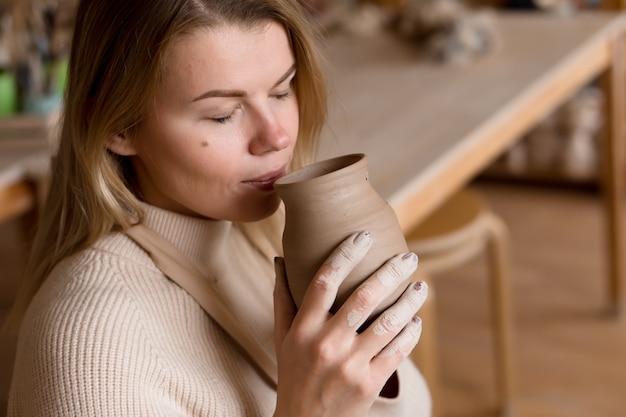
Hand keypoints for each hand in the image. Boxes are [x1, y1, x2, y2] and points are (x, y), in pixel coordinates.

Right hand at [273, 231, 427, 416]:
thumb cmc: (293, 374)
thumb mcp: (281, 337)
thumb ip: (282, 298)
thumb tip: (279, 259)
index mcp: (303, 329)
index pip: (324, 282)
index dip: (346, 255)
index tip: (364, 237)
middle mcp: (327, 344)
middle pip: (364, 298)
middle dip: (390, 272)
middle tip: (409, 256)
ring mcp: (350, 365)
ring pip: (388, 323)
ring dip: (410, 301)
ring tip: (421, 285)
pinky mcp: (370, 383)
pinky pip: (398, 351)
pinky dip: (410, 333)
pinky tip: (415, 320)